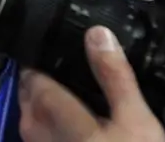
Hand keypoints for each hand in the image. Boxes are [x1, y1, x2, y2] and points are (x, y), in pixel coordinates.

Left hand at [19, 27, 164, 141]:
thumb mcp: (136, 119)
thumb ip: (114, 76)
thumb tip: (97, 34)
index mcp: (55, 115)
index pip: (32, 78)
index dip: (38, 61)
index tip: (48, 46)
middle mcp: (39, 134)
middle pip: (28, 98)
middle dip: (38, 82)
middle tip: (60, 67)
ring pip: (32, 121)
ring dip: (42, 105)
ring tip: (68, 91)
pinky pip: (42, 137)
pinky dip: (51, 126)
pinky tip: (74, 123)